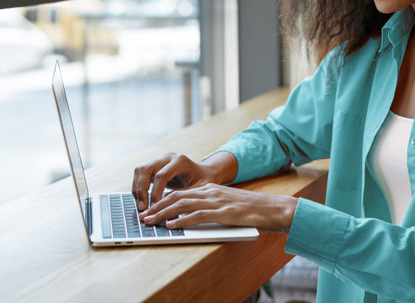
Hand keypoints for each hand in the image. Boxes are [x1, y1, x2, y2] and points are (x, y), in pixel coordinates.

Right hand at [131, 151, 236, 211]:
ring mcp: (160, 160)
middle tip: (142, 208)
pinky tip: (142, 200)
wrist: (205, 173)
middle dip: (141, 190)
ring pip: (140, 170)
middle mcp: (168, 157)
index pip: (161, 175)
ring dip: (137, 188)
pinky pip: (140, 174)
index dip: (155, 193)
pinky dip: (138, 187)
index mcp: (180, 161)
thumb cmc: (204, 182)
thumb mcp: (199, 190)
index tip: (154, 208)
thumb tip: (168, 210)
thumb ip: (184, 197)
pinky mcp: (155, 165)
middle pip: (146, 169)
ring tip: (141, 206)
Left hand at [138, 183, 298, 232]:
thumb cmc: (249, 210)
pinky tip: (172, 226)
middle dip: (157, 207)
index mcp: (209, 189)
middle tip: (143, 217)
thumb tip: (189, 217)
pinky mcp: (223, 212)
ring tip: (151, 222)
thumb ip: (208, 208)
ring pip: (183, 205)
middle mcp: (210, 192)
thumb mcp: (225, 204)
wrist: (271, 208)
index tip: (149, 210)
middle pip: (176, 197)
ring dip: (164, 214)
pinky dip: (183, 221)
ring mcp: (216, 201)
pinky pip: (198, 216)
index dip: (162, 202)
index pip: (179, 193)